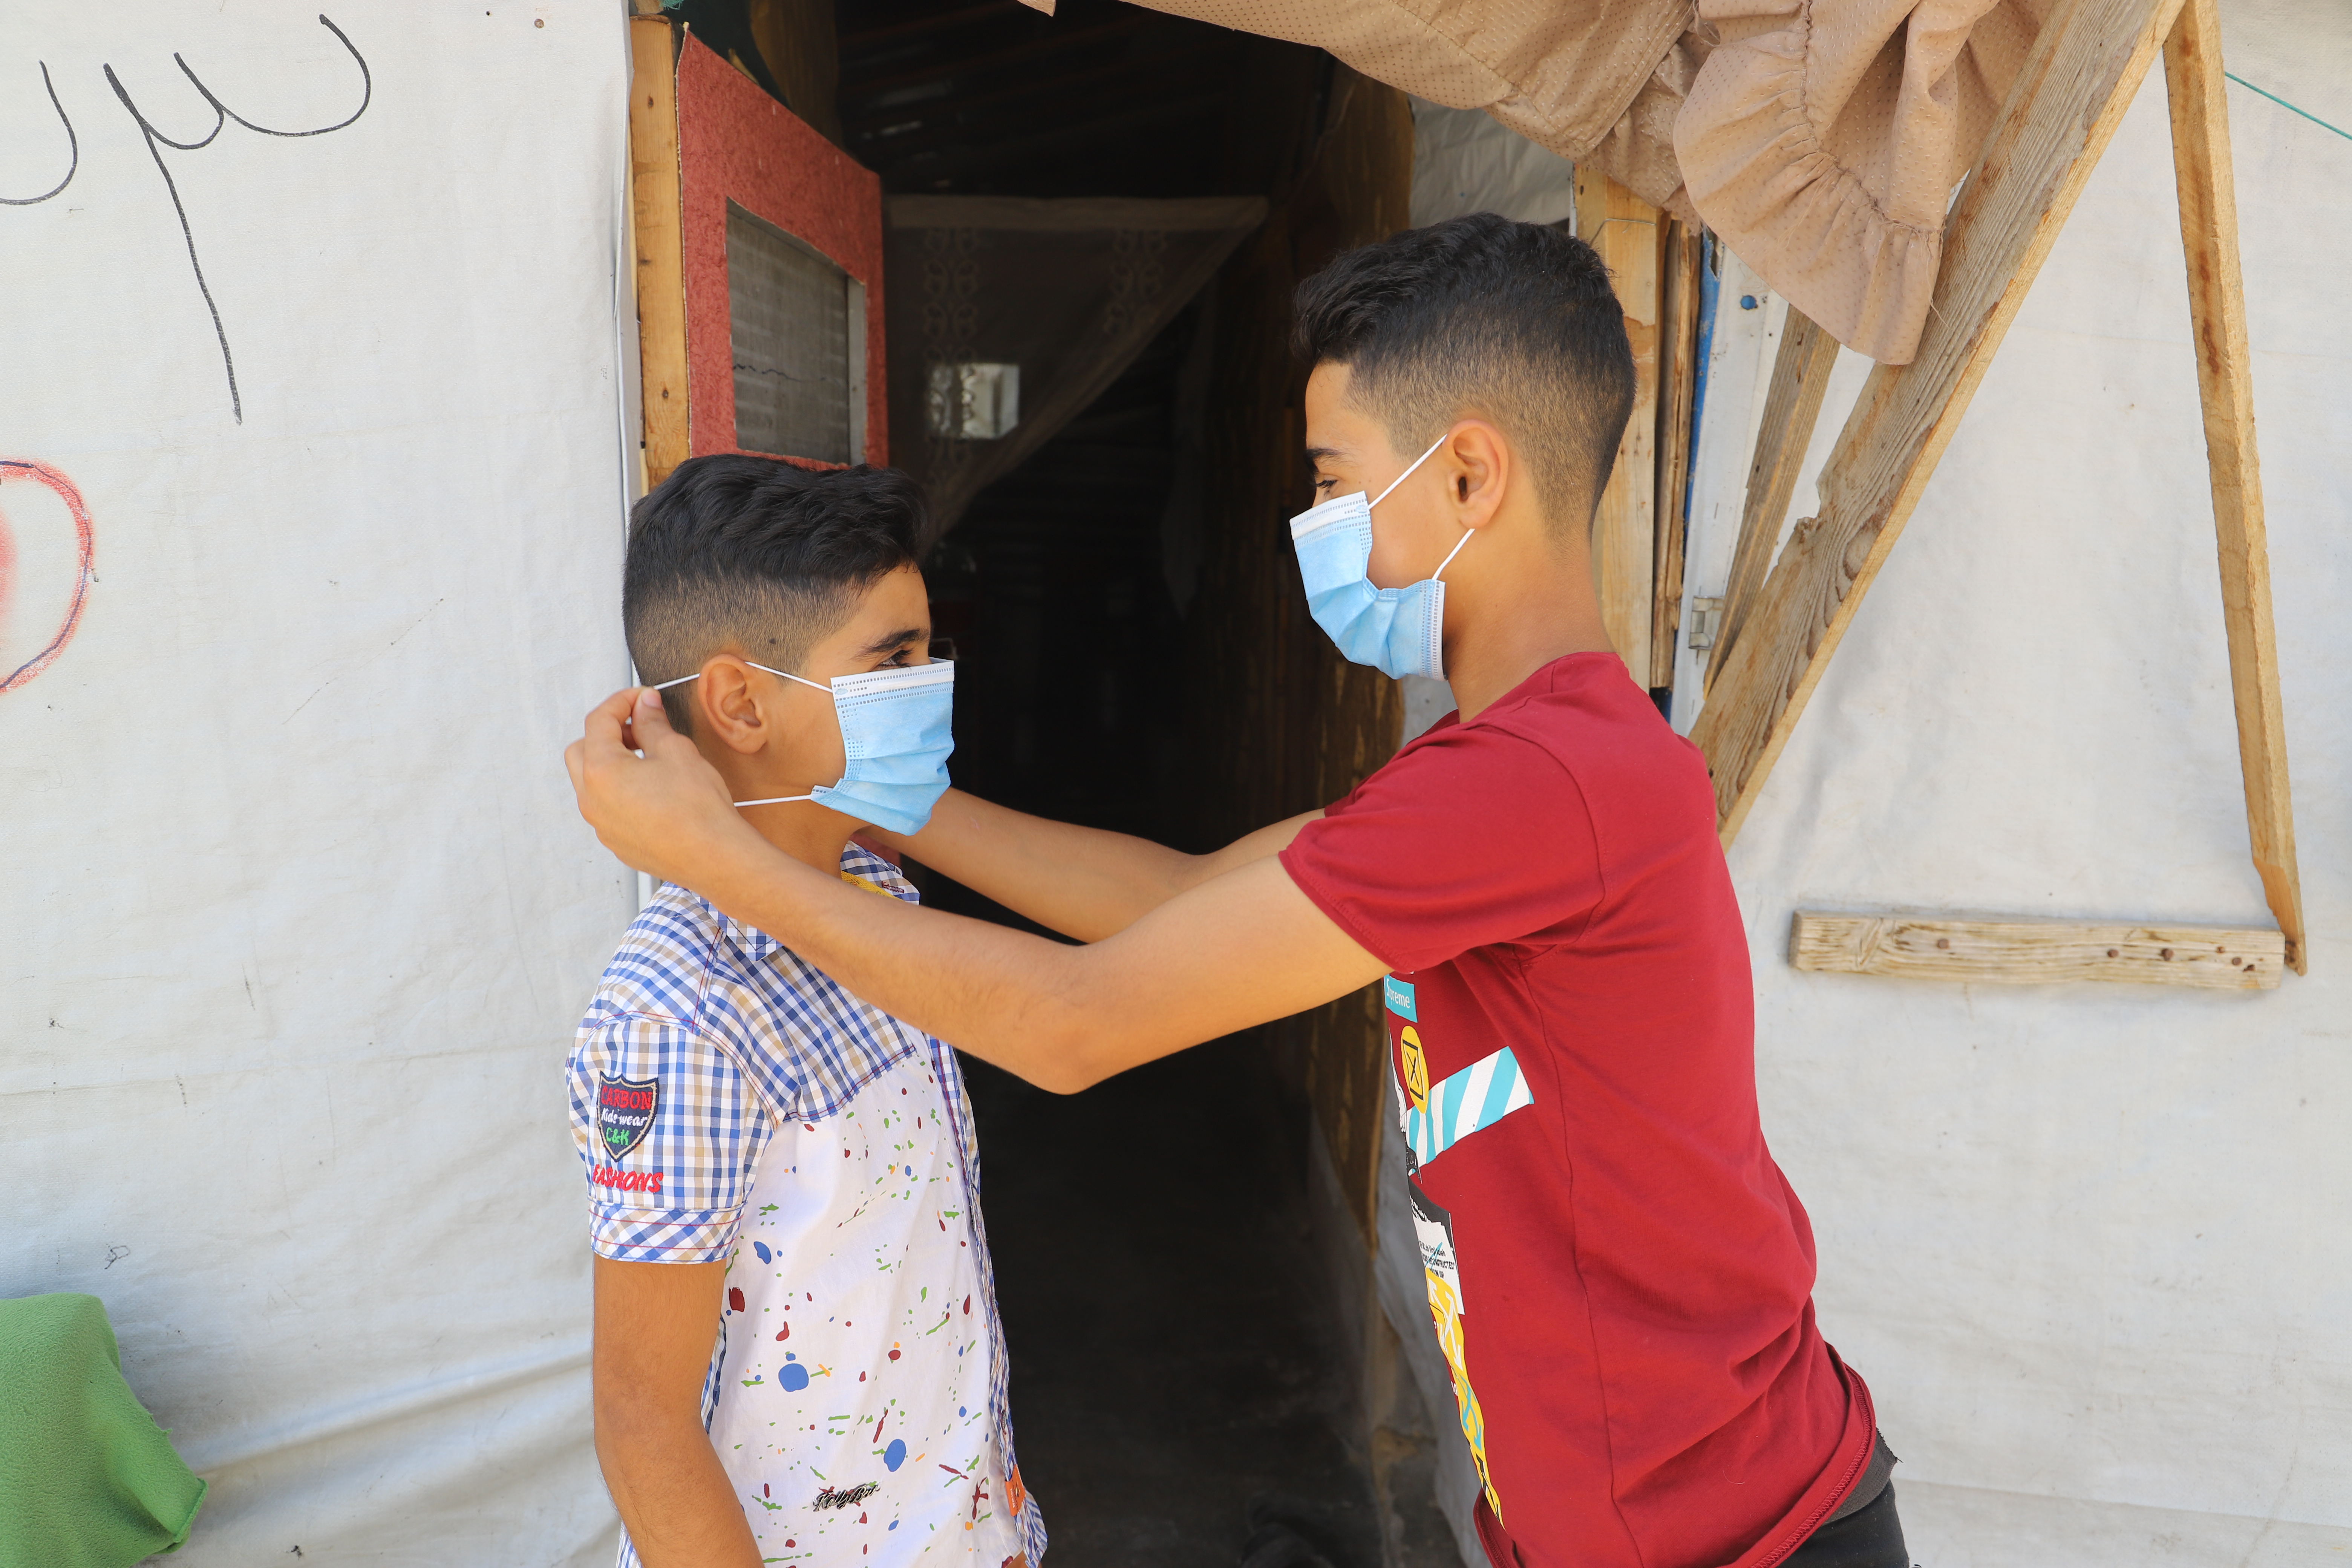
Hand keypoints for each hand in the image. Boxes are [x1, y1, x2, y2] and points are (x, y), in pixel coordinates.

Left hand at [565, 686, 753, 886]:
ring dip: (611, 763)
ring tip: (648, 759)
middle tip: (638, 728)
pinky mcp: (616, 842)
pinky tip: (652, 790)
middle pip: (581, 750)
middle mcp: (592, 800)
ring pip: (590, 782)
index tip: (640, 697)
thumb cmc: (698, 810)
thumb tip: (644, 706)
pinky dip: (620, 791)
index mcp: (601, 771)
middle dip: (606, 733)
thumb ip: (652, 723)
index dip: (621, 701)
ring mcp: (601, 825)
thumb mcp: (676, 751)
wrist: (715, 857)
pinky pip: (606, 808)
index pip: (598, 721)